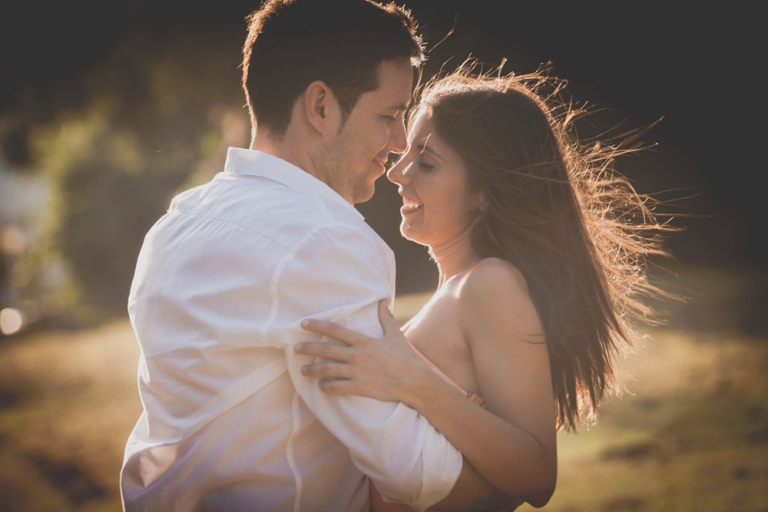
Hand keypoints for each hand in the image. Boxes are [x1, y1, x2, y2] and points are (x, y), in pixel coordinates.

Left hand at [295, 299, 430, 405]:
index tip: (304, 324)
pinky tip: (321, 387)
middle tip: (295, 349)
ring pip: (328, 370)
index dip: (318, 326)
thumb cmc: (405, 357)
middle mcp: (357, 356)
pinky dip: (327, 387)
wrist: (414, 381)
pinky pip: (338, 387)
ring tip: (303, 371)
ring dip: (313, 370)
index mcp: (363, 341)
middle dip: (308, 349)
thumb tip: (382, 301)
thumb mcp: (395, 335)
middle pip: (326, 350)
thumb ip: (385, 318)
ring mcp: (357, 372)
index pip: (335, 330)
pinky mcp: (360, 387)